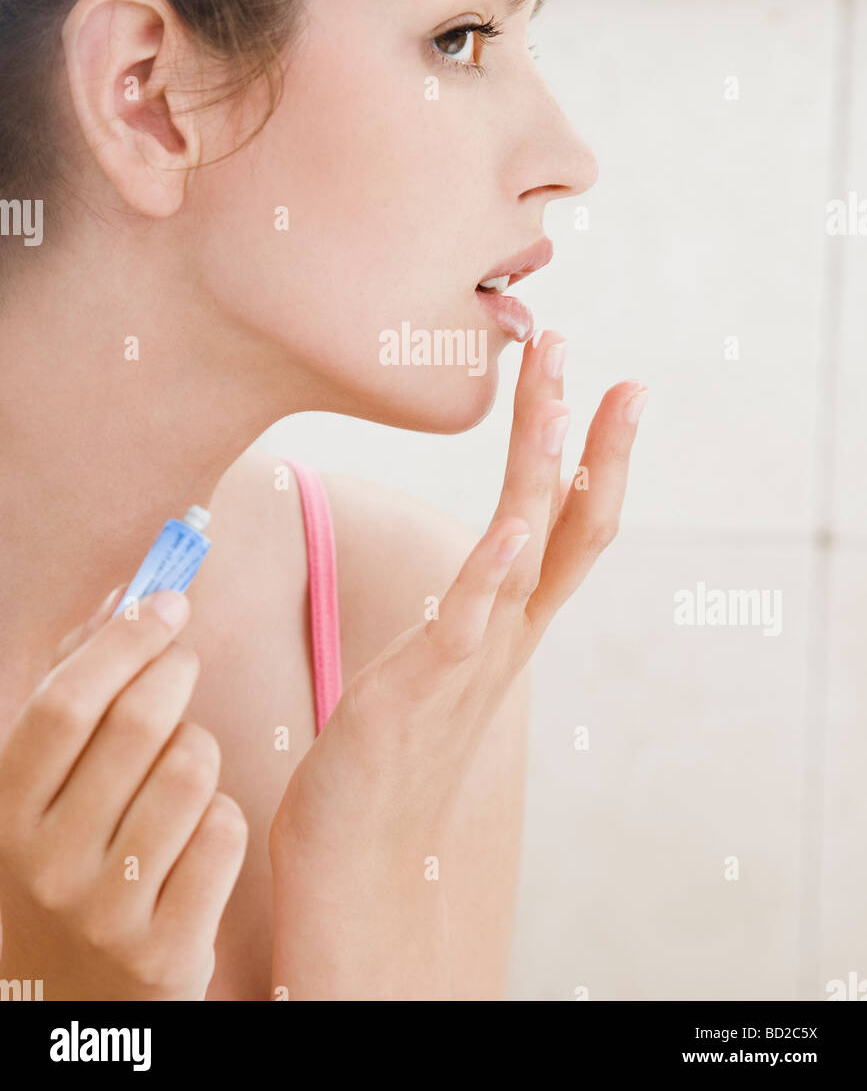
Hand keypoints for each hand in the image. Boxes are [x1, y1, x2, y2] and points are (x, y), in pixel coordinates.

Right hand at [0, 589, 247, 1000]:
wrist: (73, 1007)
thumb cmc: (68, 864)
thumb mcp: (42, 788)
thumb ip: (75, 685)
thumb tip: (125, 595)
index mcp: (4, 812)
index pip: (63, 704)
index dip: (122, 640)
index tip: (165, 601)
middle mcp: (45, 863)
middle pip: (138, 724)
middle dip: (175, 672)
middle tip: (182, 663)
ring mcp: (105, 911)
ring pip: (192, 770)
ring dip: (200, 750)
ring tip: (183, 768)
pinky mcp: (166, 950)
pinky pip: (226, 831)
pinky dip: (224, 816)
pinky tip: (197, 835)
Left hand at [269, 331, 646, 998]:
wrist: (359, 859)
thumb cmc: (386, 757)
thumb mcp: (439, 663)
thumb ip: (467, 614)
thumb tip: (475, 572)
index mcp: (509, 624)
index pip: (569, 524)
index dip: (593, 454)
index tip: (604, 384)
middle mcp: (508, 634)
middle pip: (571, 521)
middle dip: (585, 436)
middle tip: (588, 354)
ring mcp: (476, 657)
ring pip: (530, 545)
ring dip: (546, 463)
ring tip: (559, 390)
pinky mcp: (428, 683)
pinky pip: (473, 614)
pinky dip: (499, 565)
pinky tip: (519, 520)